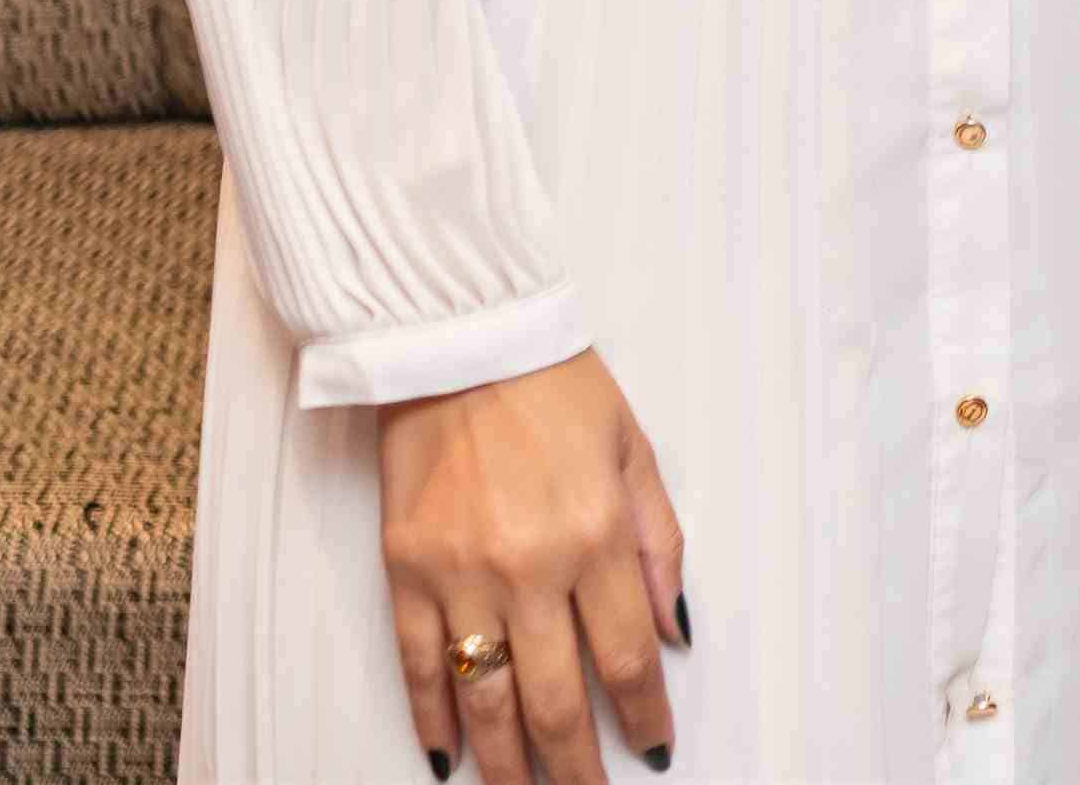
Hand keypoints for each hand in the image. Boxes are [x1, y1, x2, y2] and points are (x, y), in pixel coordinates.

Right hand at [382, 350, 687, 779]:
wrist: (461, 338)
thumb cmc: (556, 388)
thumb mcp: (636, 454)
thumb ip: (660, 547)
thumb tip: (673, 633)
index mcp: (598, 536)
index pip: (627, 659)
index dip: (644, 716)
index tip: (654, 750)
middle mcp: (531, 567)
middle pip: (556, 700)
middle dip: (578, 766)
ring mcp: (461, 574)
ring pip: (486, 700)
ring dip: (509, 763)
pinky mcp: (406, 569)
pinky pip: (420, 665)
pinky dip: (433, 718)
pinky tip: (448, 756)